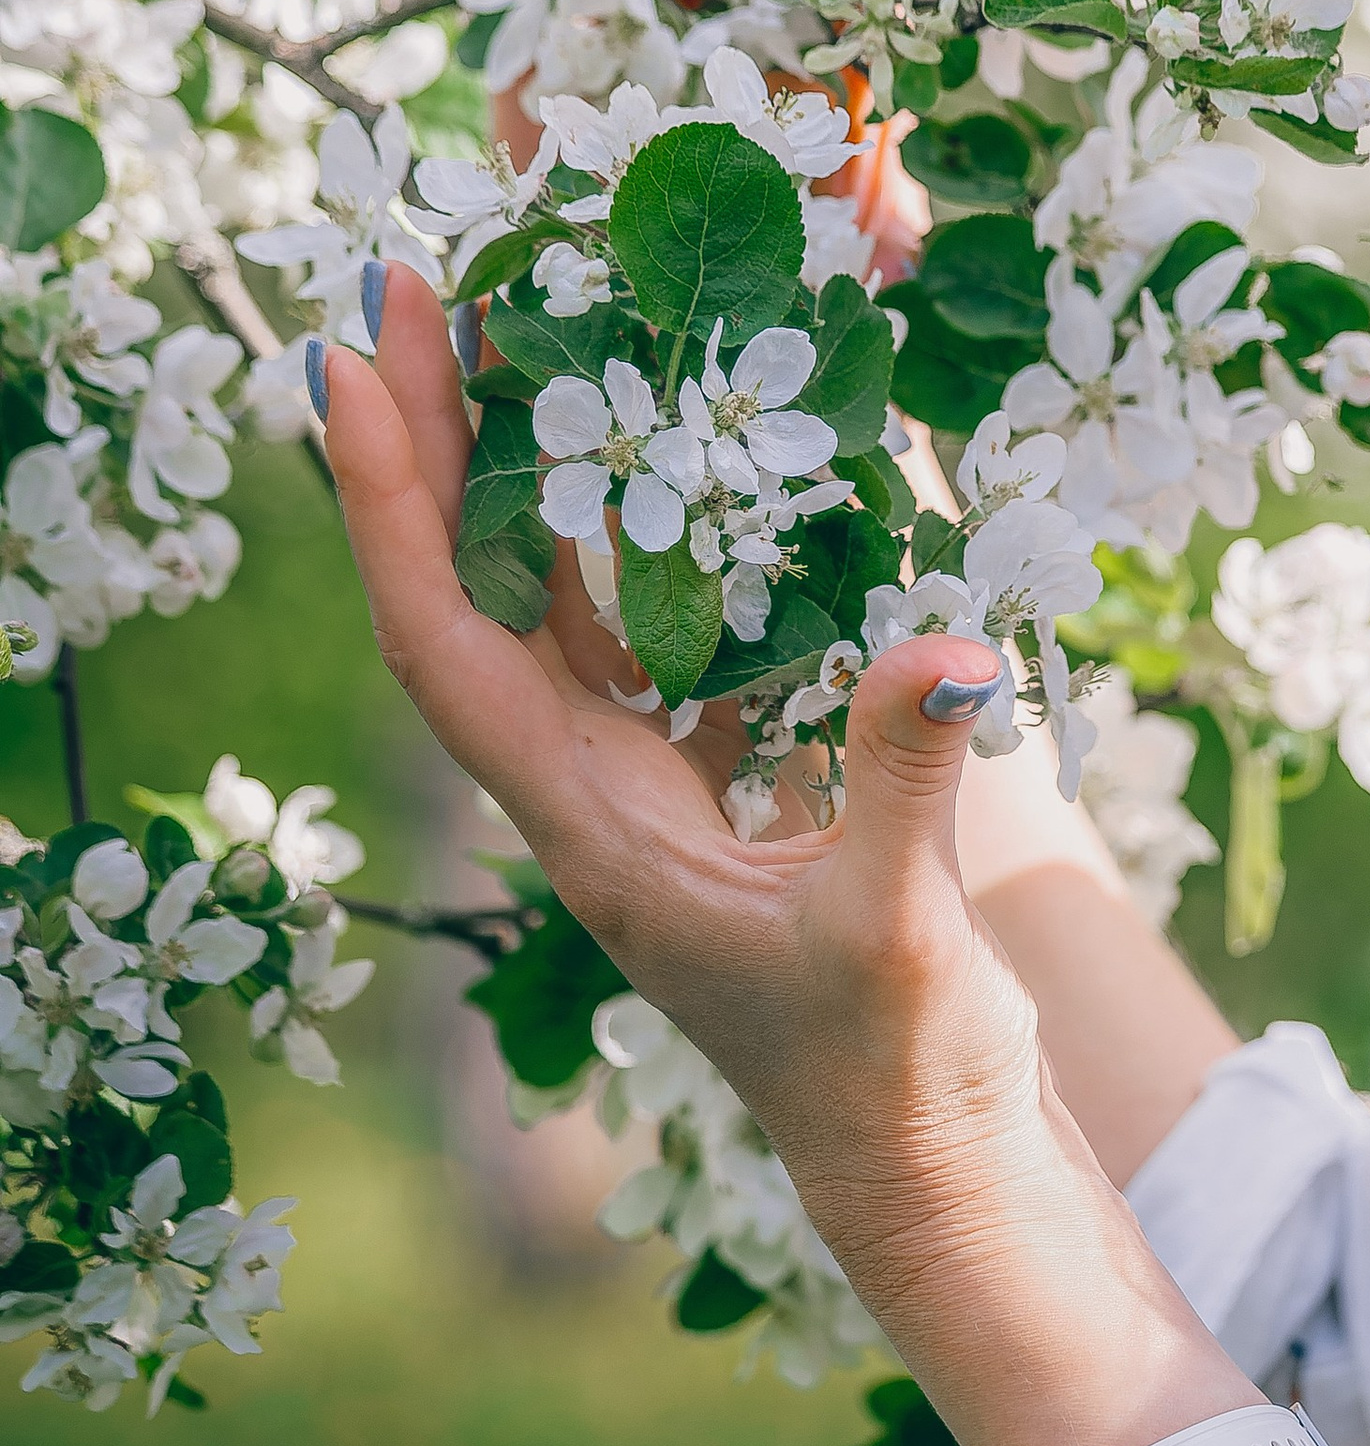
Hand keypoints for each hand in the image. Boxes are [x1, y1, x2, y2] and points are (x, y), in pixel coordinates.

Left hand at [319, 270, 1248, 1445]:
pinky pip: (664, 622)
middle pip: (476, 583)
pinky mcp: (724, 775)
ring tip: (529, 323)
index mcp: (586, 828)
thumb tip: (945, 647)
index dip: (388, 500)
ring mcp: (651, 779)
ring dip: (535, 462)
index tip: (348, 359)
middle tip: (419, 282)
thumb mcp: (897, 929)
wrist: (933, 1164)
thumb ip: (906, 782)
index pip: (445, 639)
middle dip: (436, 435)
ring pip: (559, 593)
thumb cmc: (891, 1073)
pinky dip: (658, 526)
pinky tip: (685, 444)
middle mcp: (590, 790)